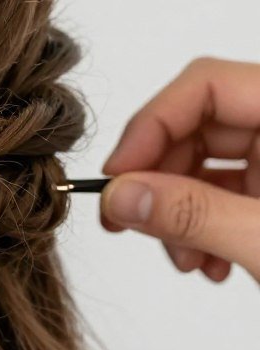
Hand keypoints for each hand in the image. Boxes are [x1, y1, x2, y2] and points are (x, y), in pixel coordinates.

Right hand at [98, 56, 259, 282]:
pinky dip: (207, 225)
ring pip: (209, 162)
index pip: (207, 85)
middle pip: (200, 126)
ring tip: (187, 260)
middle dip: (162, 182)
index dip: (151, 127)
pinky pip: (232, 189)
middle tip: (132, 224)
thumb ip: (194, 214)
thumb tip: (120, 197)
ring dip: (180, 212)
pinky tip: (211, 264)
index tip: (117, 178)